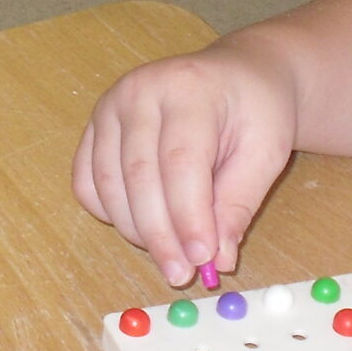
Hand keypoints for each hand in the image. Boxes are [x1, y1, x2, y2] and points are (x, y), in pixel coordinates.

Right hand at [73, 40, 299, 286]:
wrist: (236, 76)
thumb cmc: (255, 111)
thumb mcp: (265, 151)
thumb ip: (240, 203)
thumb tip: (217, 259)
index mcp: (188, 88)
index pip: (180, 161)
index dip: (188, 216)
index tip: (202, 259)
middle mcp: (138, 90)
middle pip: (138, 176)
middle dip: (159, 235)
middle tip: (181, 274)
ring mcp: (108, 106)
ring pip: (107, 184)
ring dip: (136, 231)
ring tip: (169, 255)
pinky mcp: (93, 126)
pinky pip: (86, 181)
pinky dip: (109, 213)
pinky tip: (141, 226)